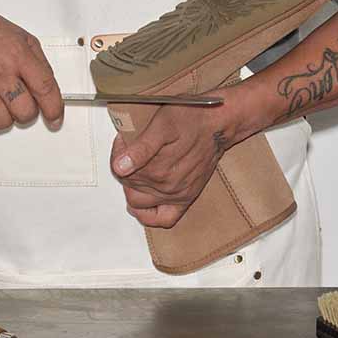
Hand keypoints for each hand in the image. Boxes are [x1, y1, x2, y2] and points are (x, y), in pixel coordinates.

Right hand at [0, 6, 63, 129]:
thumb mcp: (18, 36)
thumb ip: (37, 62)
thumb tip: (49, 90)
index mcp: (17, 54)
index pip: (45, 89)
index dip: (54, 109)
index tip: (55, 118)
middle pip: (25, 112)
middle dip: (27, 112)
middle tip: (21, 103)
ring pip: (3, 122)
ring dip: (6, 117)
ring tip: (0, 101)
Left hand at [111, 96, 244, 227]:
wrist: (219, 123)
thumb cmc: (192, 118)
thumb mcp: (162, 124)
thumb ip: (141, 147)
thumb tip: (120, 166)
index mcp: (157, 168)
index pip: (120, 168)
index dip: (118, 152)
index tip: (125, 140)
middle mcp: (167, 186)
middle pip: (128, 185)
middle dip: (123, 168)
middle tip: (131, 151)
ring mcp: (177, 195)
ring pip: (138, 202)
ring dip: (132, 188)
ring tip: (137, 171)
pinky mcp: (186, 198)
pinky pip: (163, 219)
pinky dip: (148, 215)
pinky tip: (143, 202)